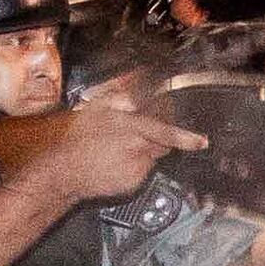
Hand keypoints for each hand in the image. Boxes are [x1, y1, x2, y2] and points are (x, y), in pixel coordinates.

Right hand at [31, 101, 204, 205]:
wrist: (62, 172)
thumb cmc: (76, 138)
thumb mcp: (97, 107)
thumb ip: (123, 94)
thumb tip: (139, 80)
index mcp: (130, 129)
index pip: (165, 132)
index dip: (185, 137)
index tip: (202, 142)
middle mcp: (137, 151)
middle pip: (160, 144)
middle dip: (154, 137)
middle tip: (130, 133)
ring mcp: (135, 171)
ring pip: (150, 158)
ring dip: (141, 151)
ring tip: (115, 150)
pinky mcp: (132, 185)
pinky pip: (141, 171)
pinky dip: (133, 166)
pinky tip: (114, 163)